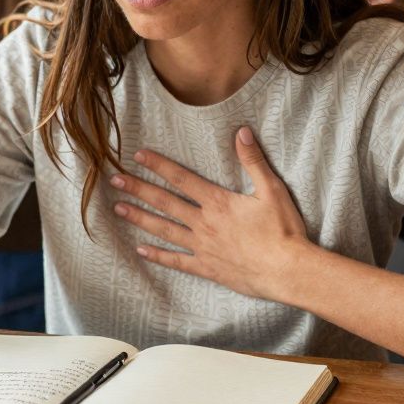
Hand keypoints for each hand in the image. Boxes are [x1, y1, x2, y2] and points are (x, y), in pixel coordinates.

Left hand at [109, 127, 316, 301]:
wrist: (288, 271)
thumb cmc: (284, 231)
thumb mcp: (272, 190)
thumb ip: (253, 161)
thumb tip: (241, 132)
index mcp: (218, 202)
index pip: (181, 178)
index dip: (158, 165)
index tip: (138, 156)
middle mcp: (204, 223)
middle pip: (165, 202)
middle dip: (138, 189)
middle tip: (115, 180)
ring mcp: (202, 247)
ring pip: (164, 230)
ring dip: (140, 218)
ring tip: (118, 209)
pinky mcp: (207, 268)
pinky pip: (176, 261)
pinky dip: (158, 256)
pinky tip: (141, 250)